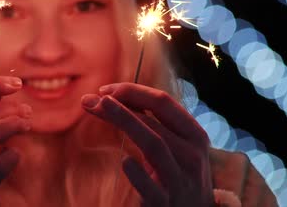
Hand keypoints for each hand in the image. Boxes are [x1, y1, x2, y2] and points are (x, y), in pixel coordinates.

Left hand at [81, 83, 213, 206]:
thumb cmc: (178, 175)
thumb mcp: (175, 147)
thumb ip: (153, 124)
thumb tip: (111, 97)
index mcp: (194, 135)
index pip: (163, 102)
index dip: (133, 91)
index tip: (105, 90)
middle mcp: (192, 155)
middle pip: (155, 120)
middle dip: (121, 104)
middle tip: (92, 98)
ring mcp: (180, 181)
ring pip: (154, 145)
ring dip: (125, 121)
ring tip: (100, 108)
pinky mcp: (164, 204)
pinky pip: (150, 187)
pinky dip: (137, 173)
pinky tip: (124, 161)